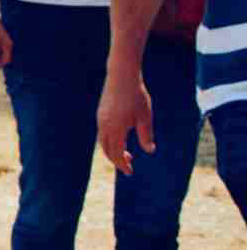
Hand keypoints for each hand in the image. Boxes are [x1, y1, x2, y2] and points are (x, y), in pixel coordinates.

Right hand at [97, 59, 153, 173]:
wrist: (122, 76)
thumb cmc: (136, 95)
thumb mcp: (145, 117)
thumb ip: (146, 135)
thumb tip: (150, 151)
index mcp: (117, 130)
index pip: (118, 155)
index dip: (123, 165)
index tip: (130, 172)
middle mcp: (105, 127)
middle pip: (108, 152)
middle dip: (117, 160)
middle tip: (129, 164)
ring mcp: (100, 121)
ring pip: (103, 143)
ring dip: (113, 151)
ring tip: (126, 152)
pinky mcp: (100, 114)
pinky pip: (102, 134)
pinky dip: (110, 141)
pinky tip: (120, 137)